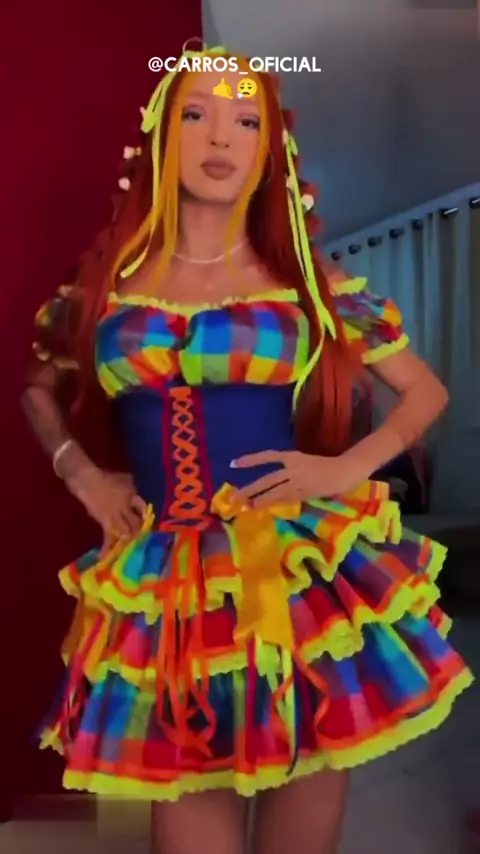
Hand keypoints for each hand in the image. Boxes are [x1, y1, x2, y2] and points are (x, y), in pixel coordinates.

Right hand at [65, 466, 146, 549]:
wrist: (87, 480)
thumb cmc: (105, 477)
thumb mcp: (124, 478)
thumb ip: (131, 487)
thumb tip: (135, 492)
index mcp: (132, 495)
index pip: (143, 507)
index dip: (146, 515)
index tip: (149, 522)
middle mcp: (126, 508)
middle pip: (136, 523)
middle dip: (140, 531)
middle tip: (142, 539)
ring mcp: (115, 516)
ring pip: (126, 531)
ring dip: (129, 539)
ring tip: (130, 548)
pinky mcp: (104, 522)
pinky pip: (108, 536)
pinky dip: (106, 547)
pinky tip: (103, 557)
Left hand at [231, 450, 365, 507]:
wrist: (346, 469)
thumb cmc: (327, 466)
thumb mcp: (305, 464)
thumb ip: (290, 473)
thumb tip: (272, 486)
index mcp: (293, 456)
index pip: (268, 456)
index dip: (251, 460)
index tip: (234, 464)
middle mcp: (294, 467)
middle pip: (267, 479)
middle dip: (250, 488)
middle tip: (234, 497)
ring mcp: (299, 481)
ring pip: (275, 492)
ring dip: (260, 500)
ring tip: (246, 506)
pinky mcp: (306, 493)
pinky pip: (287, 499)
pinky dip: (275, 504)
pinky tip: (264, 509)